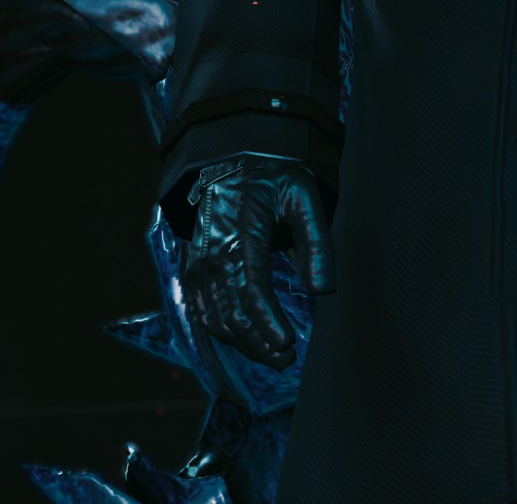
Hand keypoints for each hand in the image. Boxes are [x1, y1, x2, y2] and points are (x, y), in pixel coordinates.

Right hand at [176, 155, 335, 370]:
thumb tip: (324, 290)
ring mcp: (197, 265)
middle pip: (231, 313)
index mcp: (238, 235)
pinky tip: (246, 342)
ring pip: (214, 318)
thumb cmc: (271, 176)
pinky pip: (202, 311)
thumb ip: (316, 243)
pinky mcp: (192, 270)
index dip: (268, 323)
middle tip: (288, 358)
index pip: (251, 290)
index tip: (288, 344)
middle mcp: (211, 255)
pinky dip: (223, 332)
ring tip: (274, 355)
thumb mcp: (302, 196)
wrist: (228, 157)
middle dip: (259, 342)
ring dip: (243, 343)